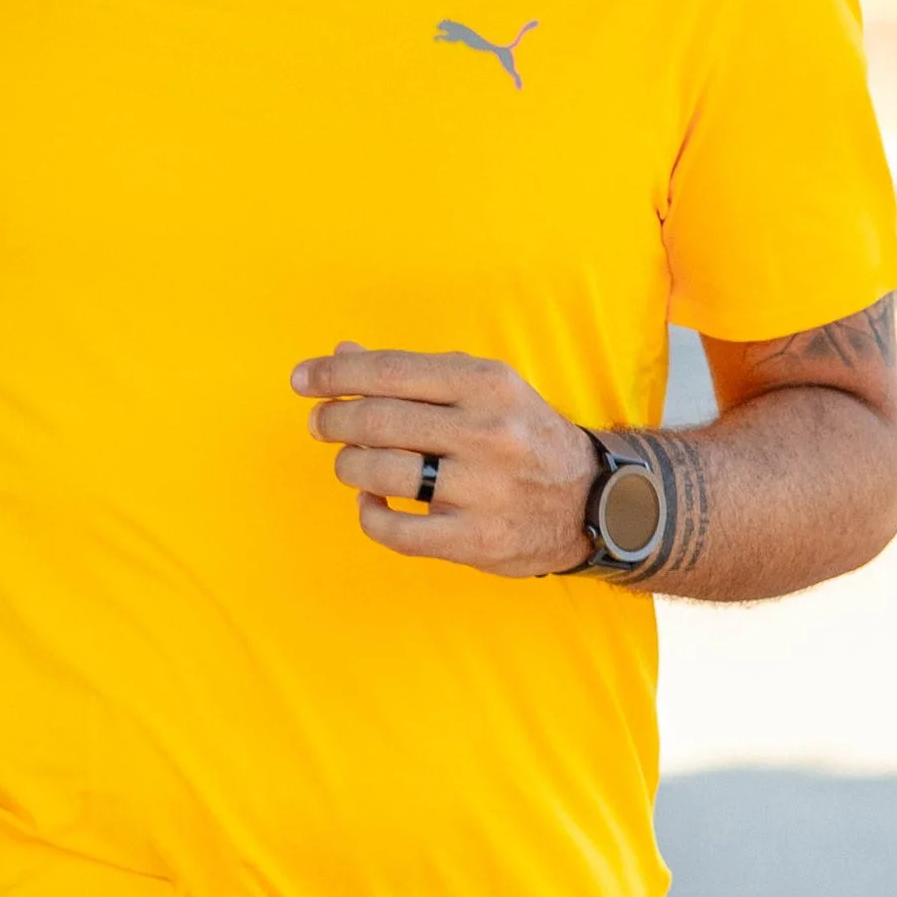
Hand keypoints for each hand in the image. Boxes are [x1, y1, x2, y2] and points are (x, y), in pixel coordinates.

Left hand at [294, 345, 596, 577]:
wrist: (594, 501)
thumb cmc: (524, 436)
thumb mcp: (485, 389)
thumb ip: (415, 374)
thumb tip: (342, 356)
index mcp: (488, 384)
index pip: (391, 371)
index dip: (336, 374)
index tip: (302, 379)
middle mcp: (487, 432)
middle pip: (376, 421)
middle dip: (333, 420)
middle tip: (321, 423)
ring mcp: (481, 489)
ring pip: (378, 473)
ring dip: (349, 466)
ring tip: (352, 463)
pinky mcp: (474, 539)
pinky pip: (392, 529)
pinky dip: (370, 514)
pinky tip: (374, 502)